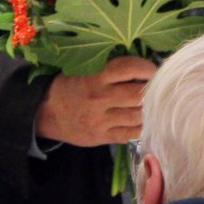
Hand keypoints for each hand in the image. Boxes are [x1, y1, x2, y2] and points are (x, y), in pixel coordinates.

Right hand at [35, 56, 156, 146]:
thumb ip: (107, 69)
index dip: (146, 67)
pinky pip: (130, 133)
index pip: (129, 68)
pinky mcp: (102, 136)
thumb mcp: (82, 70)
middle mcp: (100, 98)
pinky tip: (144, 120)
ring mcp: (101, 120)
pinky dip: (141, 127)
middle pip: (137, 94)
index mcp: (95, 77)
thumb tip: (138, 66)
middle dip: (151, 90)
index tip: (153, 69)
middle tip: (157, 87)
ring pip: (137, 116)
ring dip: (148, 109)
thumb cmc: (68, 86)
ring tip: (152, 104)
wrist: (46, 112)